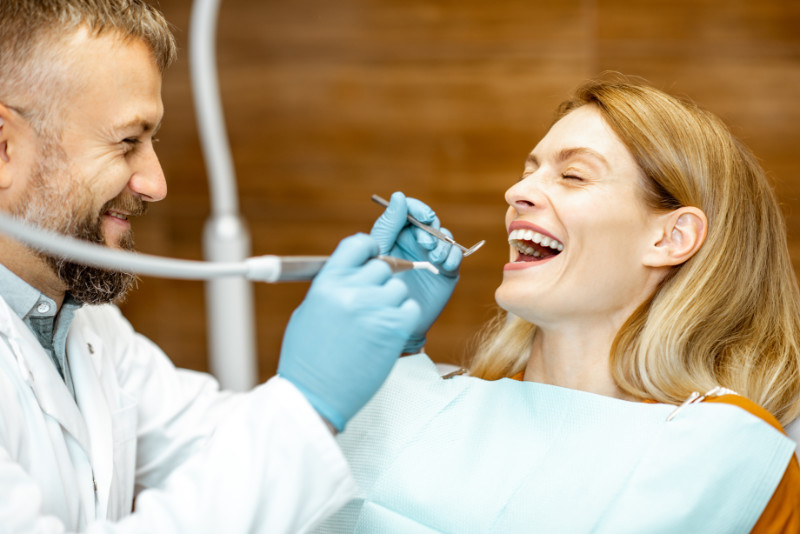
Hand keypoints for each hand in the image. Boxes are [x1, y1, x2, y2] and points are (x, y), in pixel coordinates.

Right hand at [278, 233, 420, 430]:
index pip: (358, 244)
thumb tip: (356, 270)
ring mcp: (375, 309)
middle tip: (370, 303)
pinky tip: (387, 332)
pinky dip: (403, 317)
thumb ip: (334, 286)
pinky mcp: (394, 329)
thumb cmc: (307, 356)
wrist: (314, 396)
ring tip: (374, 324)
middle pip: (383, 266)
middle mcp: (352, 291)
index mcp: (327, 282)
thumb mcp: (310, 310)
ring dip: (392, 302)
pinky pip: (411, 308)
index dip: (369, 248)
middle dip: (379, 282)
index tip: (371, 257)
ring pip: (399, 289)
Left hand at [370, 191, 461, 352]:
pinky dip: (453, 256)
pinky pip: (457, 255)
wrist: (391, 317)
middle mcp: (416, 241)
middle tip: (424, 244)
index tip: (422, 217)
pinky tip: (443, 266)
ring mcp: (432, 255)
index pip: (411, 210)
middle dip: (431, 228)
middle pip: (431, 221)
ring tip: (433, 258)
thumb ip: (388, 225)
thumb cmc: (380, 285)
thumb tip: (399, 196)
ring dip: (441, 243)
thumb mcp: (380, 251)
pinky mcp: (446, 270)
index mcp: (398, 233)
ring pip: (445, 236)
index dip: (418, 209)